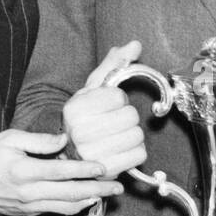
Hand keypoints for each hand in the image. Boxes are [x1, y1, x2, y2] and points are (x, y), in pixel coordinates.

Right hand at [0, 130, 123, 215]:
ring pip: (66, 206)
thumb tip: (64, 139)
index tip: (102, 167)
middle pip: (70, 193)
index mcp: (24, 170)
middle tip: (118, 187)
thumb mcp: (8, 139)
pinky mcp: (28, 213)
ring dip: (90, 201)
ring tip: (108, 194)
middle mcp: (29, 191)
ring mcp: (29, 205)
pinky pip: (56, 211)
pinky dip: (74, 207)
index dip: (84, 170)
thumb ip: (38, 140)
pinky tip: (87, 200)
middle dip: (97, 190)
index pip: (61, 171)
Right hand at [62, 40, 146, 178]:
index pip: (118, 97)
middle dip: (127, 117)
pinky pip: (140, 155)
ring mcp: (92, 155)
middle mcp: (79, 132)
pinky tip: (121, 150)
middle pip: (131, 116)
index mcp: (74, 108)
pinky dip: (136, 151)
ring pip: (137, 136)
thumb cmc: (87, 117)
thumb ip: (114, 64)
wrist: (74, 152)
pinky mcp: (107, 171)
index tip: (107, 106)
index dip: (118, 99)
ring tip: (117, 136)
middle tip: (113, 122)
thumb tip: (135, 44)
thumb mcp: (94, 89)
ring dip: (133, 134)